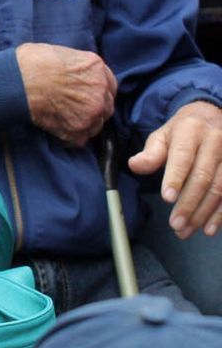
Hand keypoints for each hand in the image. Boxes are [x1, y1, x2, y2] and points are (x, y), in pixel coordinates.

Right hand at [17, 42, 116, 146]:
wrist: (14, 81)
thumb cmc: (29, 63)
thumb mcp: (60, 52)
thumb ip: (78, 66)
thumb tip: (77, 74)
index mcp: (96, 68)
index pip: (109, 85)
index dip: (97, 90)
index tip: (86, 94)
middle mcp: (100, 91)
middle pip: (106, 106)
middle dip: (92, 107)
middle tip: (72, 106)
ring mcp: (91, 112)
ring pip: (96, 124)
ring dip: (83, 122)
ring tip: (62, 116)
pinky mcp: (78, 130)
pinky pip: (80, 139)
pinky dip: (69, 135)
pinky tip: (56, 125)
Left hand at [130, 100, 221, 237]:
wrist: (212, 116)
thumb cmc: (183, 131)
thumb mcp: (163, 135)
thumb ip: (151, 153)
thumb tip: (135, 165)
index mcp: (190, 130)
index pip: (183, 157)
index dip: (176, 178)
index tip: (167, 198)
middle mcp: (214, 142)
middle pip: (203, 177)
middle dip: (189, 204)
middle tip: (175, 225)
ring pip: (219, 189)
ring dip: (203, 213)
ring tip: (186, 230)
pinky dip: (220, 214)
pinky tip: (209, 229)